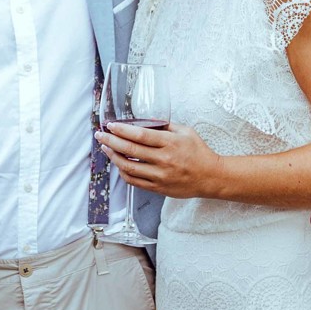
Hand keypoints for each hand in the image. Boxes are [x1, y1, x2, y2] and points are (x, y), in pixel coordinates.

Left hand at [96, 121, 221, 200]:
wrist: (210, 177)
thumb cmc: (199, 152)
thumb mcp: (186, 132)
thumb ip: (165, 126)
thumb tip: (144, 121)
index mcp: (170, 143)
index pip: (140, 135)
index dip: (122, 130)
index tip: (110, 126)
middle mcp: (164, 160)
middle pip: (130, 150)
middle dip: (111, 141)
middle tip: (100, 136)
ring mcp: (160, 176)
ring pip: (129, 167)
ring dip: (113, 157)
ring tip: (106, 149)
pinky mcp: (158, 188)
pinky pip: (134, 181)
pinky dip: (123, 172)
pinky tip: (118, 164)